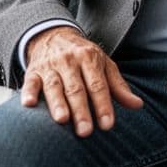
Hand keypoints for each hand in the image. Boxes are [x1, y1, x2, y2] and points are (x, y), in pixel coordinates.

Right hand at [21, 26, 143, 136]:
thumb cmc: (83, 56)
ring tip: (62, 119)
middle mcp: (69, 61)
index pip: (98, 85)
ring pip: (54, 86)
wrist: (53, 35)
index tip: (107, 125)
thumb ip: (118, 86)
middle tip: (85, 131)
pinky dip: (28, 92)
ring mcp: (50, 66)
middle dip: (81, 110)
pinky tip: (28, 104)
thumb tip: (137, 105)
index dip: (103, 105)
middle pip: (76, 88)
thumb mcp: (103, 65)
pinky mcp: (33, 71)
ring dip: (57, 103)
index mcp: (90, 58)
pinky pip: (29, 82)